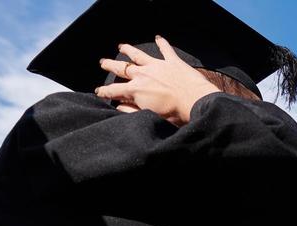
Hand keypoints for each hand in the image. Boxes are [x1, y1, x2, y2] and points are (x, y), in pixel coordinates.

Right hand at [96, 38, 221, 125]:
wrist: (197, 102)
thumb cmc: (176, 115)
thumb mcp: (150, 117)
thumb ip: (132, 111)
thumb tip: (119, 106)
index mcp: (136, 90)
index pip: (114, 90)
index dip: (105, 91)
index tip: (98, 91)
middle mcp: (143, 75)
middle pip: (122, 68)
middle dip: (111, 65)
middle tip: (103, 62)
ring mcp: (157, 66)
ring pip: (138, 55)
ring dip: (128, 50)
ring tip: (121, 46)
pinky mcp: (172, 62)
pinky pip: (166, 49)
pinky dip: (162, 43)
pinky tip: (159, 37)